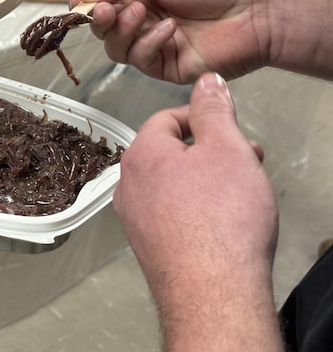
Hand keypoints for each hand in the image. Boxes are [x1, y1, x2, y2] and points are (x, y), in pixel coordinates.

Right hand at [71, 0, 271, 83]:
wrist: (257, 7)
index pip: (103, 3)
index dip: (89, 4)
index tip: (80, 2)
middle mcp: (144, 20)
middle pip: (104, 29)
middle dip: (102, 19)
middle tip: (109, 9)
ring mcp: (154, 45)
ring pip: (117, 48)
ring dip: (124, 30)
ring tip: (144, 12)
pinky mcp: (166, 67)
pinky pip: (141, 60)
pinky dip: (149, 44)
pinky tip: (169, 29)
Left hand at [113, 73, 281, 348]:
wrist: (212, 290)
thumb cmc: (221, 218)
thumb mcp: (226, 148)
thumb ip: (214, 110)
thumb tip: (207, 81)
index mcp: (140, 154)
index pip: (166, 119)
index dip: (202, 118)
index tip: (230, 130)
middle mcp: (127, 185)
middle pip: (168, 152)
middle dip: (208, 151)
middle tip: (245, 161)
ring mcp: (132, 218)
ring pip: (169, 183)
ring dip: (201, 179)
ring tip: (236, 192)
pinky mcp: (145, 245)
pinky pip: (168, 212)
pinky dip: (192, 207)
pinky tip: (218, 221)